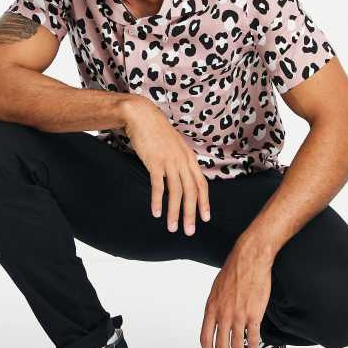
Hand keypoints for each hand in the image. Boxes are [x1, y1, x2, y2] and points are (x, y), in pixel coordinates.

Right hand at [122, 95, 210, 235]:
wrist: (142, 115)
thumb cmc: (156, 131)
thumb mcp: (174, 145)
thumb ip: (180, 160)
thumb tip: (181, 176)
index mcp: (189, 157)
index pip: (201, 184)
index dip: (204, 202)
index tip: (205, 218)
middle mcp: (183, 161)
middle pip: (191, 192)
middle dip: (191, 214)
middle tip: (189, 231)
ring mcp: (170, 161)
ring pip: (176, 192)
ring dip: (174, 212)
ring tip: (172, 227)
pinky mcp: (155, 162)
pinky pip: (159, 186)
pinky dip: (158, 201)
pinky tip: (156, 213)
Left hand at [200, 240, 272, 347]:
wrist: (249, 260)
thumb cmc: (233, 270)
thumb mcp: (216, 289)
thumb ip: (215, 306)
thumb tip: (215, 319)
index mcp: (211, 308)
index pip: (205, 338)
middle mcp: (223, 314)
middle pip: (221, 346)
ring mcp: (239, 316)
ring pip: (237, 345)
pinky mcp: (254, 315)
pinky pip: (253, 337)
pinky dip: (254, 345)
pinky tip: (255, 346)